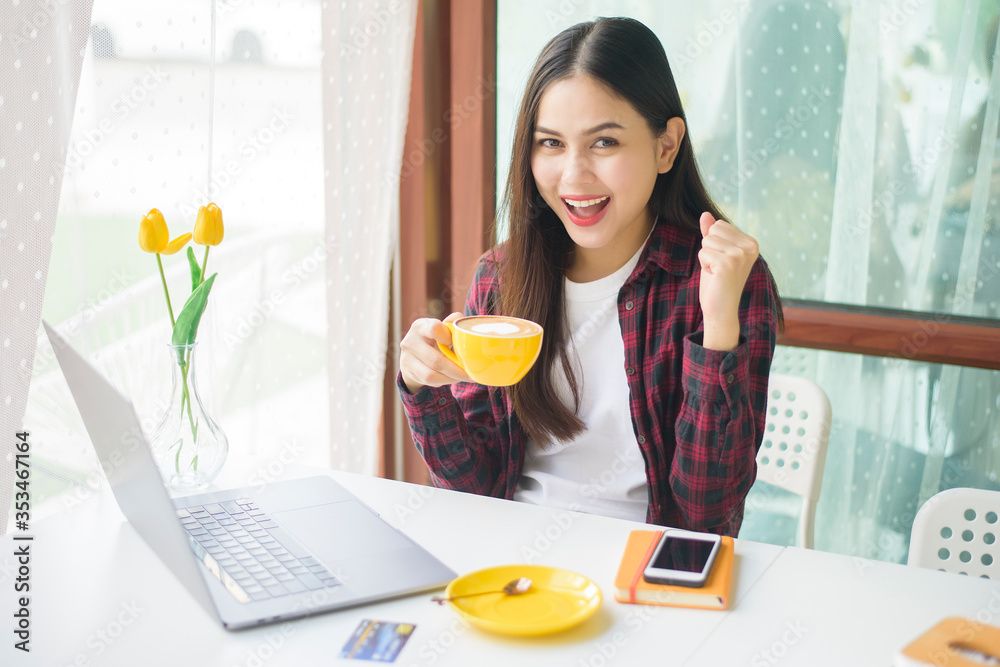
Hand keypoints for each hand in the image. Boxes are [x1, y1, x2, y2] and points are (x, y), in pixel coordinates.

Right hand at [399, 312, 470, 393]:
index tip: (457, 344)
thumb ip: (450, 325)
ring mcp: (407, 358)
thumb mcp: (440, 329)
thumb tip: (459, 317)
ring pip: (431, 374)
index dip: (448, 337)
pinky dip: (443, 381)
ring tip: (462, 377)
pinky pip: (429, 381)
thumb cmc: (433, 339)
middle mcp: (410, 341)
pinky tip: (452, 378)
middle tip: (469, 373)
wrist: (413, 354)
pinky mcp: (408, 371)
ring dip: (450, 378)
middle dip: (456, 369)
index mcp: (420, 326)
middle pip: (435, 360)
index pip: (434, 329)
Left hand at [698, 212, 758, 350]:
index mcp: (751, 242)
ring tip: (716, 273)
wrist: (721, 309)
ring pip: (706, 241)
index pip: (719, 225)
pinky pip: (703, 252)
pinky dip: (703, 266)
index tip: (722, 261)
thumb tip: (705, 213)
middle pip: (713, 230)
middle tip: (718, 268)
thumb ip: (712, 233)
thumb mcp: (715, 253)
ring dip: (706, 258)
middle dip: (709, 249)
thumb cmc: (717, 282)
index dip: (714, 244)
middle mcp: (750, 247)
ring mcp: (740, 255)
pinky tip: (714, 277)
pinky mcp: (728, 264)